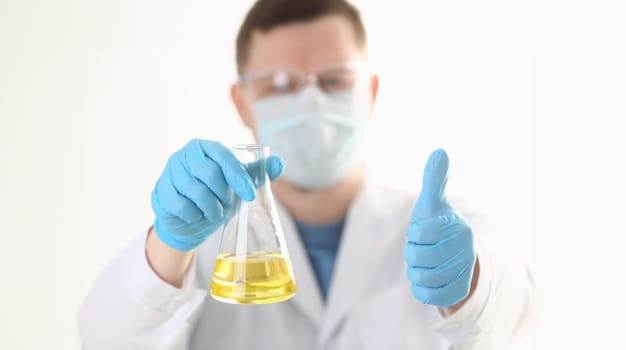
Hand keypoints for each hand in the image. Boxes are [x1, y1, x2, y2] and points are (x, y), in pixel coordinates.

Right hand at [151, 139, 282, 250]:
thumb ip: (258, 172)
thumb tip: (279, 163)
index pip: (223, 156)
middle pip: (209, 174)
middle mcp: (184, 155)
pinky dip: (194, 216)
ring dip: (211, 208)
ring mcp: (169, 172)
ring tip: (214, 212)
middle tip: (227, 204)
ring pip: (195, 191)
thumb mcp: (238, 183)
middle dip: (223, 194)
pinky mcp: (160, 192)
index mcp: (205, 147)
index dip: (238, 176)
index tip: (249, 195)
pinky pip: (181, 206)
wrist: (190, 218)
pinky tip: (197, 216)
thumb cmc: (216, 194)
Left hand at [405, 149, 475, 307]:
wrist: (454, 259)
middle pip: (416, 257)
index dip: (414, 233)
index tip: (424, 232)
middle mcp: (465, 251)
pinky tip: (429, 279)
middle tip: (423, 250)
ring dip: (415, 271)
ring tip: (426, 264)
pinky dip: (420, 289)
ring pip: (419, 277)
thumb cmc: (437, 226)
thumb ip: (434, 179)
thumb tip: (440, 151)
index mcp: (458, 227)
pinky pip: (425, 295)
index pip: (417, 232)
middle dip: (413, 254)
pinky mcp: (457, 294)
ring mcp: (463, 274)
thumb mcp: (433, 203)